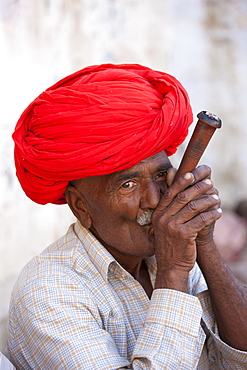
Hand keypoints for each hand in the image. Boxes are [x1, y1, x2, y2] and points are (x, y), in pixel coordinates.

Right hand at [152, 165, 220, 290]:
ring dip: (208, 200)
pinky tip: (218, 213)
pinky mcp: (185, 235)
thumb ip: (170, 210)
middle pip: (183, 197)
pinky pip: (202, 220)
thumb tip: (176, 194)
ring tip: (216, 198)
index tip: (192, 174)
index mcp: (158, 214)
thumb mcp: (165, 226)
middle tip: (209, 183)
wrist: (171, 266)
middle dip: (198, 188)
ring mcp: (173, 227)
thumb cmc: (171, 244)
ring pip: (194, 207)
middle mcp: (163, 218)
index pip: (170, 193)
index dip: (181, 182)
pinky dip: (212, 214)